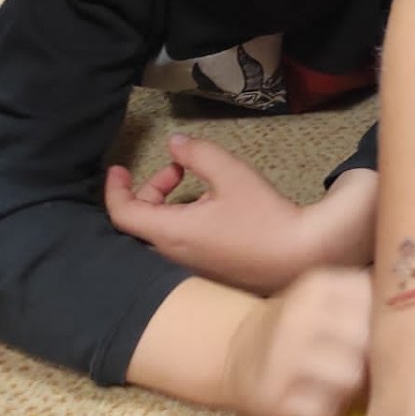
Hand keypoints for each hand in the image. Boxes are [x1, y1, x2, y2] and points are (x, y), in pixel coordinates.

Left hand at [106, 133, 311, 292]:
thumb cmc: (263, 217)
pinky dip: (182, 222)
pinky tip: (215, 209)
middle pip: (141, 222)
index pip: (123, 213)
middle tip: (178, 169)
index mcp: (170, 232)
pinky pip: (179, 245)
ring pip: (161, 234)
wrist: (300, 257)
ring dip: (169, 206)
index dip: (115, 188)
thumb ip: (198, 154)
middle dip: (152, 189)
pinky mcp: (207, 272)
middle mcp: (172, 255)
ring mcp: (189, 267)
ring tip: (201, 185)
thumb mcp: (231, 174)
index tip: (118, 168)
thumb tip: (175, 144)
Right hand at [222, 266, 371, 415]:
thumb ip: (374, 300)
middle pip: (369, 344)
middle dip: (375, 360)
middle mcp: (298, 316)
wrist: (237, 350)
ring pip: (351, 380)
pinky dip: (329, 413)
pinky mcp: (270, 398)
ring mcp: (280, 357)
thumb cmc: (304, 324)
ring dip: (353, 390)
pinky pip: (324, 413)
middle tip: (366, 367)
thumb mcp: (332, 297)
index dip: (391, 327)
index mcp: (320, 285)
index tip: (386, 335)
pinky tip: (317, 401)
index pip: (379, 305)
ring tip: (340, 385)